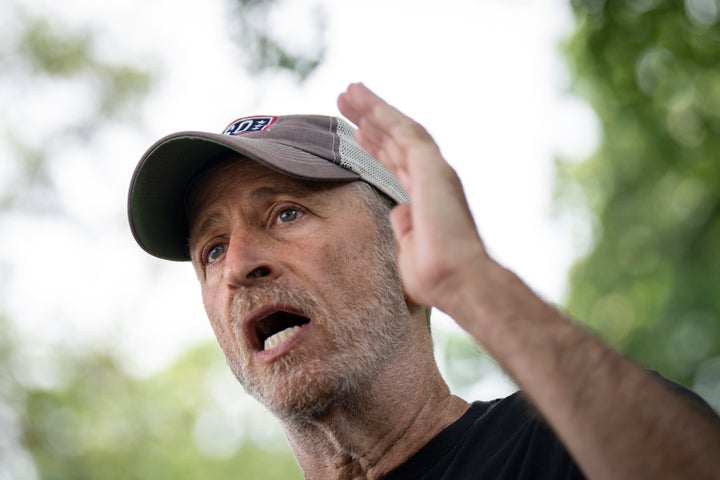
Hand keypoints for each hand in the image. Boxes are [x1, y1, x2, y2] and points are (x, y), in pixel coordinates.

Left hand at [337, 83, 486, 313]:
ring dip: (373, 109)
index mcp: (426, 197)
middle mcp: (432, 179)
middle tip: (347, 101)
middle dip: (370, 121)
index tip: (358, 133)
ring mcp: (434, 170)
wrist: (458, 280)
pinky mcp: (432, 167)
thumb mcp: (409, 250)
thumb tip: (397, 213)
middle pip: (396, 141)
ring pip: (399, 129)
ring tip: (349, 92)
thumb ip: (404, 229)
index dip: (378, 146)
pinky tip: (365, 103)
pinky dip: (384, 115)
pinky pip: (405, 132)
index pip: (398, 164)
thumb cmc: (436, 277)